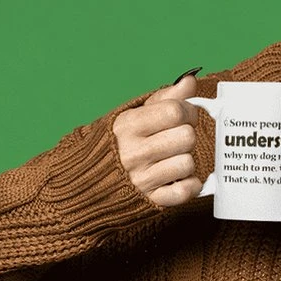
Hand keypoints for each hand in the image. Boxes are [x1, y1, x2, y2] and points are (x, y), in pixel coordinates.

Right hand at [113, 73, 202, 206]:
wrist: (90, 180)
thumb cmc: (120, 141)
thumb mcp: (136, 114)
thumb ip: (166, 97)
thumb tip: (190, 80)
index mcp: (128, 126)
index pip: (174, 111)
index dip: (187, 111)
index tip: (182, 116)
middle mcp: (133, 153)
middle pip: (187, 137)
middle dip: (187, 136)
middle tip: (175, 138)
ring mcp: (142, 179)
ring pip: (188, 163)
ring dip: (186, 161)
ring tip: (172, 159)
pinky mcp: (151, 200)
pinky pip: (185, 191)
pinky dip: (189, 185)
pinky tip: (178, 178)